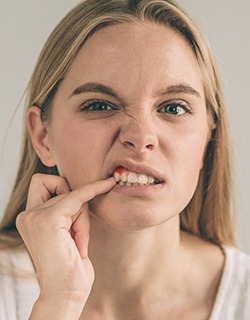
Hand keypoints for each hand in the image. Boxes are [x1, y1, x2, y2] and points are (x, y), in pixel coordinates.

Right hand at [16, 173, 115, 318]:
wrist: (65, 294)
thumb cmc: (69, 268)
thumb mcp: (65, 233)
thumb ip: (64, 212)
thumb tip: (82, 190)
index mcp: (29, 218)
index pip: (43, 183)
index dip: (61, 184)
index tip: (83, 184)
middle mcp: (27, 215)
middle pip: (61, 188)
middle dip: (77, 208)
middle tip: (76, 236)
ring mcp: (35, 216)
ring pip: (73, 196)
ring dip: (82, 220)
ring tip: (77, 244)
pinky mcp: (49, 219)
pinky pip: (78, 196)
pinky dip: (94, 190)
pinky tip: (107, 185)